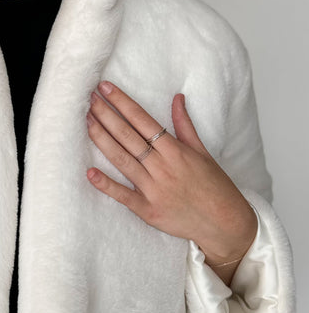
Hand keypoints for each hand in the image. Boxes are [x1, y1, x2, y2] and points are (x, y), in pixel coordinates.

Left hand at [86, 81, 257, 278]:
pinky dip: (106, 185)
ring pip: (122, 160)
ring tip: (86, 121)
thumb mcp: (202, 152)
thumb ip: (185, 125)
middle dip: (106, 115)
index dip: (122, 102)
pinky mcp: (148, 210)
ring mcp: (154, 189)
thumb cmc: (215, 186)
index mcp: (175, 150)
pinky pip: (123, 196)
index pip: (142, 120)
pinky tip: (90, 172)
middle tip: (89, 99)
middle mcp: (163, 167)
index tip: (105, 88)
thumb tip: (177, 98)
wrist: (226, 224)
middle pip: (128, 136)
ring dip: (102, 139)